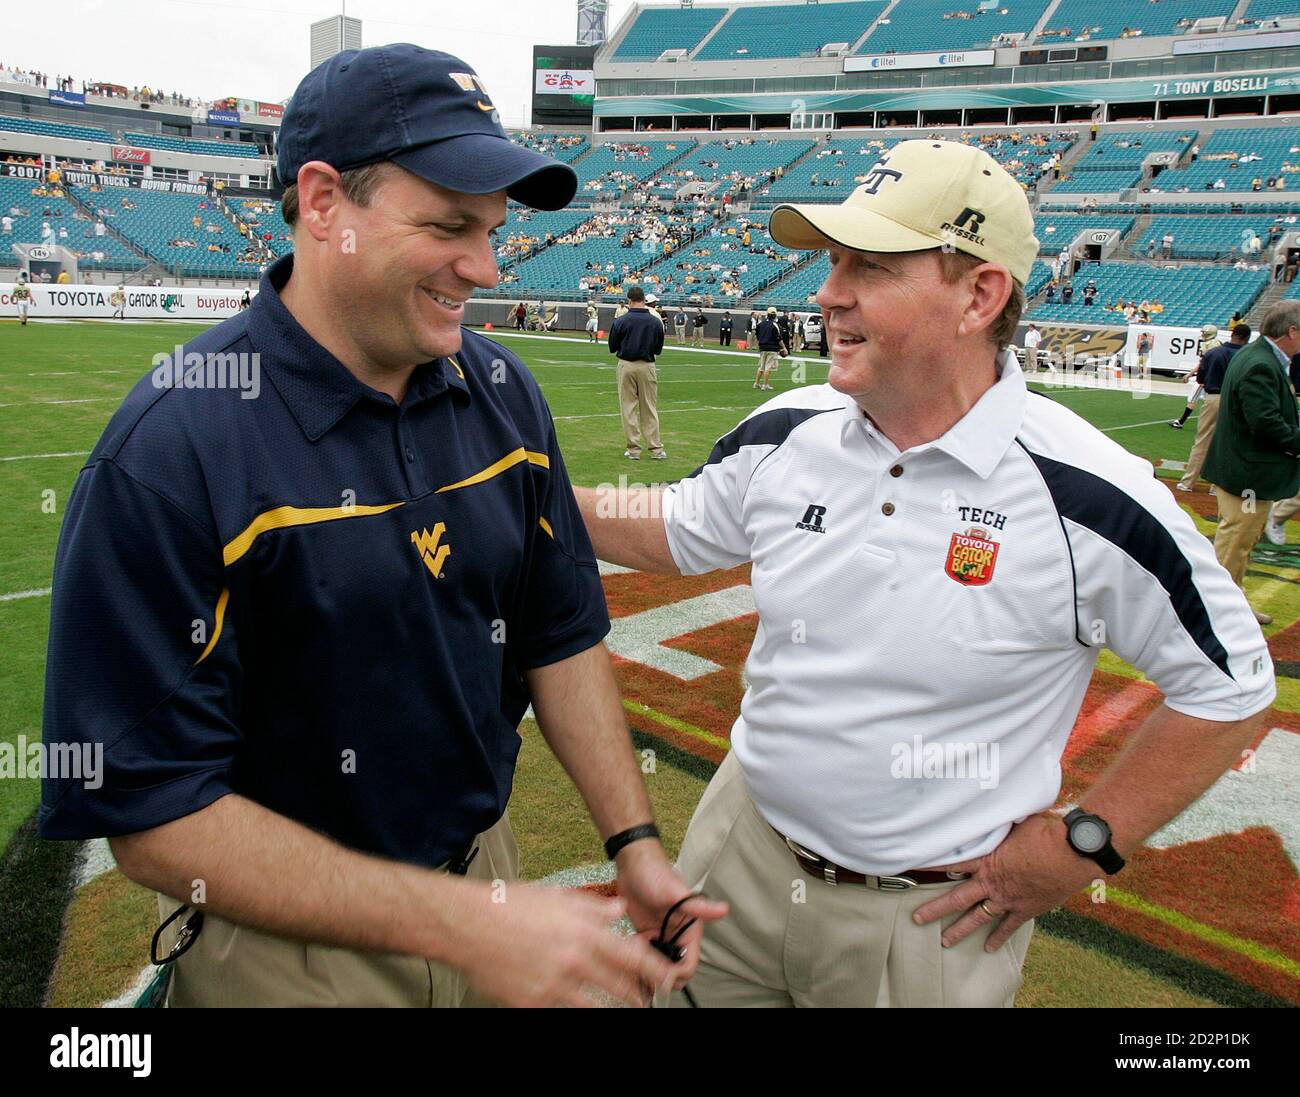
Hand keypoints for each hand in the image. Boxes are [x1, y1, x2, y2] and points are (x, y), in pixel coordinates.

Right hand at [451, 880, 678, 1007]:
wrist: (468, 926)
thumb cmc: (511, 907)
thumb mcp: (558, 897)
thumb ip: (594, 908)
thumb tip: (620, 911)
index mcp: (583, 932)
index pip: (632, 956)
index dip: (655, 970)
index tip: (669, 978)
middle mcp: (573, 961)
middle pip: (618, 987)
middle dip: (637, 997)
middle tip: (645, 1001)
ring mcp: (553, 987)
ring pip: (592, 1006)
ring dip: (607, 1008)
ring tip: (614, 1008)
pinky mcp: (532, 1004)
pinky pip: (559, 1012)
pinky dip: (567, 1008)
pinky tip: (569, 1003)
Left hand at [615, 840, 728, 986]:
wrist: (633, 864)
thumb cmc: (657, 873)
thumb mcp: (676, 892)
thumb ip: (699, 906)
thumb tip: (724, 909)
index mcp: (690, 929)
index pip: (689, 963)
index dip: (677, 974)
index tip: (661, 975)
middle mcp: (677, 935)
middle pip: (673, 969)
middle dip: (661, 977)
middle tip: (643, 974)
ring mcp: (661, 936)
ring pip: (658, 966)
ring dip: (648, 972)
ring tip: (634, 966)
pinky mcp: (645, 935)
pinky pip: (644, 956)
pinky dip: (638, 961)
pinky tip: (628, 955)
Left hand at [911, 812, 1098, 952]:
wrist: (1071, 853)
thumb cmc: (1045, 832)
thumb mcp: (1015, 821)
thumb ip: (999, 820)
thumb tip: (991, 802)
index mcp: (987, 860)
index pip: (952, 864)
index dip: (933, 866)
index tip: (913, 868)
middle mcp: (992, 883)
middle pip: (956, 899)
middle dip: (934, 910)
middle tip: (917, 918)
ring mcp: (1007, 899)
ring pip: (977, 918)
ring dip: (960, 930)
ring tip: (944, 941)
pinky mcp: (1025, 909)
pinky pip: (1007, 928)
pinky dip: (998, 938)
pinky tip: (988, 948)